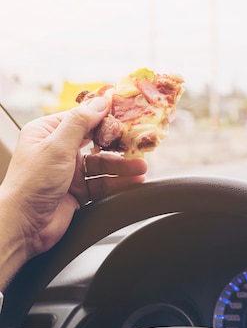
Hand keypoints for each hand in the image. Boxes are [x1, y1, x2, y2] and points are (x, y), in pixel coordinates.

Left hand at [0, 97, 146, 286]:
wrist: (24, 226)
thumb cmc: (31, 183)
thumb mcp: (57, 146)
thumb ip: (80, 122)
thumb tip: (100, 101)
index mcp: (47, 133)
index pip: (81, 119)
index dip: (104, 117)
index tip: (127, 114)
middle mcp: (58, 151)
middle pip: (96, 143)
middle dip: (118, 145)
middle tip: (138, 144)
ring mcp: (68, 172)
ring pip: (102, 165)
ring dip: (123, 167)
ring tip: (141, 168)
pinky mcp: (78, 192)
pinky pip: (103, 184)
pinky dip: (118, 183)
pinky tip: (133, 181)